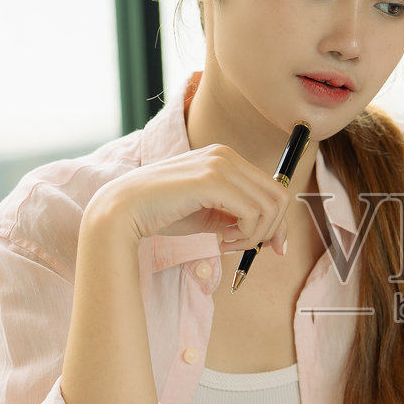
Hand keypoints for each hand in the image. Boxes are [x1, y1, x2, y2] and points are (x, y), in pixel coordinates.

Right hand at [87, 144, 291, 255]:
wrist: (124, 210)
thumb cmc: (162, 213)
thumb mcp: (208, 214)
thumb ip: (236, 217)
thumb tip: (269, 236)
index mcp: (226, 158)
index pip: (272, 188)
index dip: (279, 221)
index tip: (273, 247)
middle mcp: (226, 155)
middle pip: (279, 196)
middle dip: (273, 230)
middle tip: (249, 248)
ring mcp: (220, 164)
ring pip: (269, 206)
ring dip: (256, 235)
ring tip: (229, 244)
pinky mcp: (212, 180)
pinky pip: (252, 213)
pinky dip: (245, 235)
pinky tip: (221, 241)